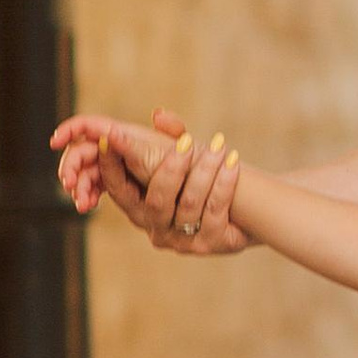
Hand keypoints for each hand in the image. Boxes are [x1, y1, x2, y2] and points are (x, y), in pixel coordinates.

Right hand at [50, 107, 250, 254]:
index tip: (110, 136)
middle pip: (157, 200)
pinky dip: (224, 183)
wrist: (247, 213)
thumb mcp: (182, 158)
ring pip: (189, 203)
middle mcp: (156, 228)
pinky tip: (233, 162)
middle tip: (187, 142)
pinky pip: (215, 210)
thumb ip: (168, 137)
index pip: (118, 189)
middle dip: (171, 168)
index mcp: (139, 208)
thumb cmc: (202, 180)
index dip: (112, 165)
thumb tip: (160, 114)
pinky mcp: (212, 243)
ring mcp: (183, 240)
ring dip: (204, 171)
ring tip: (219, 146)